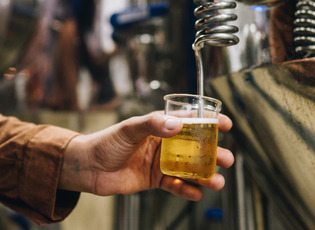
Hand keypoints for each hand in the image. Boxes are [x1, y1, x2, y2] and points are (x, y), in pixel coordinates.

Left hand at [59, 111, 233, 200]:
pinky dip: (187, 190)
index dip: (209, 121)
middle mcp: (163, 143)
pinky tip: (197, 194)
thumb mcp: (129, 129)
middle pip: (194, 148)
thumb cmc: (105, 142)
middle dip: (212, 153)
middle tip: (227, 159)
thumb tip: (176, 124)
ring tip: (218, 181)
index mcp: (159, 126)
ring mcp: (160, 162)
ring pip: (189, 169)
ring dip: (204, 175)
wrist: (87, 167)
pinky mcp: (154, 180)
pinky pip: (175, 185)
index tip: (226, 124)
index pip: (189, 121)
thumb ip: (152, 125)